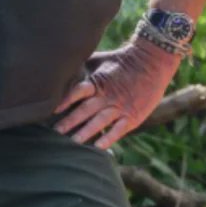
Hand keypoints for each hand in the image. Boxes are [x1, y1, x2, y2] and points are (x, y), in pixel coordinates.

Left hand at [53, 41, 178, 149]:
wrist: (153, 61)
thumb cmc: (122, 59)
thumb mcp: (101, 59)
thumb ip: (83, 66)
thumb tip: (62, 66)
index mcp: (98, 82)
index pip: (79, 91)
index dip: (66, 100)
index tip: (53, 109)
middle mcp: (108, 96)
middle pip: (86, 110)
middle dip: (70, 121)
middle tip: (55, 132)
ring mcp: (121, 106)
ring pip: (100, 121)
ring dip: (86, 132)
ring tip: (73, 142)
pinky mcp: (133, 115)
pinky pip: (119, 129)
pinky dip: (109, 138)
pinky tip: (98, 146)